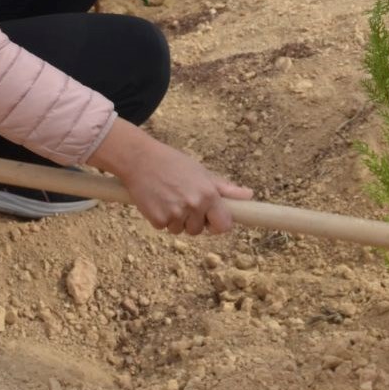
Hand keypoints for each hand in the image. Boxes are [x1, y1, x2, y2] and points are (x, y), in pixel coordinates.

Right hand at [88, 119, 252, 234]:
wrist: (140, 159)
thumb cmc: (172, 163)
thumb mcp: (201, 172)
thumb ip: (225, 188)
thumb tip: (248, 196)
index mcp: (208, 194)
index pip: (224, 225)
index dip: (219, 223)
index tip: (212, 218)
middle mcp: (193, 206)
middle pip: (200, 230)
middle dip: (194, 220)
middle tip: (183, 199)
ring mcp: (175, 214)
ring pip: (181, 230)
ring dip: (177, 220)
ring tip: (169, 197)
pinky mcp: (157, 220)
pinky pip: (164, 228)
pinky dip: (161, 218)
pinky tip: (158, 201)